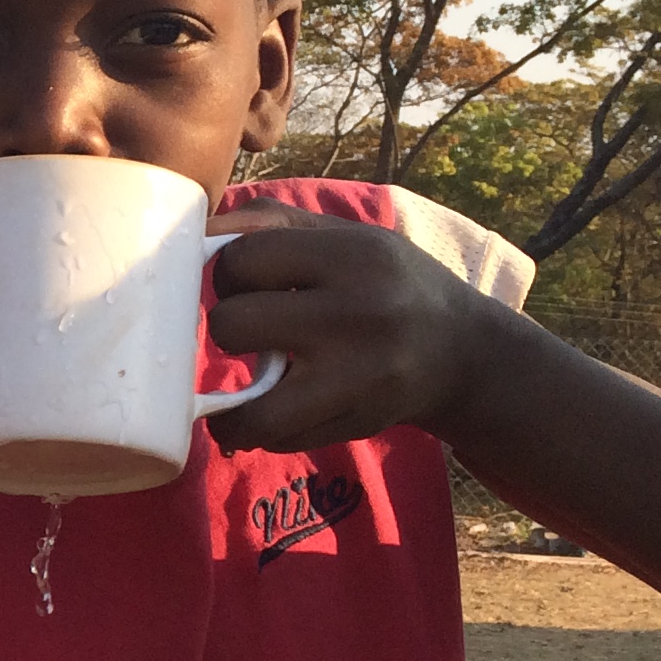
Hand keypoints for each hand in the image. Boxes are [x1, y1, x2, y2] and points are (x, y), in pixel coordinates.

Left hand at [201, 208, 507, 454]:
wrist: (462, 352)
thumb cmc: (385, 285)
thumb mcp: (344, 238)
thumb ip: (271, 224)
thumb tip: (198, 233)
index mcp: (351, 254)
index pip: (243, 258)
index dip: (230, 273)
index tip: (246, 283)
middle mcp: (357, 313)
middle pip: (232, 324)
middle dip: (229, 327)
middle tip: (251, 330)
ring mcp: (358, 376)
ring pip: (251, 407)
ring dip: (232, 404)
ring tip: (243, 392)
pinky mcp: (357, 422)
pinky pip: (276, 437)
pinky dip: (259, 430)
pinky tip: (269, 411)